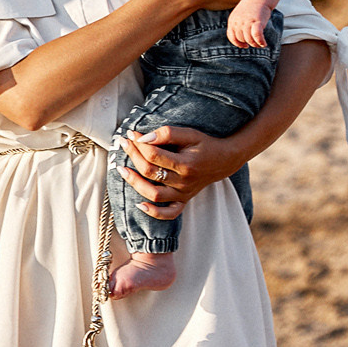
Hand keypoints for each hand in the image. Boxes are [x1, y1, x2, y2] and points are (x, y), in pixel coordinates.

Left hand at [120, 124, 253, 215]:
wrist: (224, 160)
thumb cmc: (205, 144)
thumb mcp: (190, 134)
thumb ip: (167, 133)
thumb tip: (142, 138)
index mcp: (186, 164)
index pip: (154, 155)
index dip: (138, 144)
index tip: (130, 134)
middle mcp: (184, 182)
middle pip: (151, 173)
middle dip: (133, 157)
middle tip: (123, 144)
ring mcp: (183, 194)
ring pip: (154, 194)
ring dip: (135, 183)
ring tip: (123, 169)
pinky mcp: (183, 201)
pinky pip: (169, 213)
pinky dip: (154, 212)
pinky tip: (140, 204)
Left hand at [227, 2, 267, 47]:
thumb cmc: (250, 8)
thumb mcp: (239, 16)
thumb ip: (237, 26)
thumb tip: (241, 40)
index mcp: (232, 21)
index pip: (231, 37)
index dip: (238, 43)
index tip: (245, 45)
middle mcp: (238, 22)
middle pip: (241, 39)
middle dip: (248, 43)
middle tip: (255, 44)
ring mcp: (247, 22)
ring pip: (249, 39)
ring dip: (255, 44)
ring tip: (259, 44)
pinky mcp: (257, 21)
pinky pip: (257, 36)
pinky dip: (260, 42)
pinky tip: (264, 44)